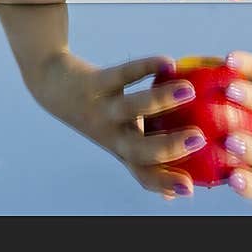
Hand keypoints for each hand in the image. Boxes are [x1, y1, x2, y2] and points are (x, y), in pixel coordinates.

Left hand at [0, 3, 207, 198]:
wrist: (53, 86)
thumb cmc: (101, 113)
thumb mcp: (122, 134)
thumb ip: (150, 149)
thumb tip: (176, 189)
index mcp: (121, 148)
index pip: (143, 174)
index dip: (165, 182)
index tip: (189, 187)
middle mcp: (111, 133)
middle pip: (137, 150)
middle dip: (169, 147)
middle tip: (198, 138)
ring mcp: (101, 108)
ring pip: (129, 108)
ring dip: (161, 99)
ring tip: (189, 90)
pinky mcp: (94, 82)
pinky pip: (122, 74)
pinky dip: (146, 66)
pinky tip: (167, 62)